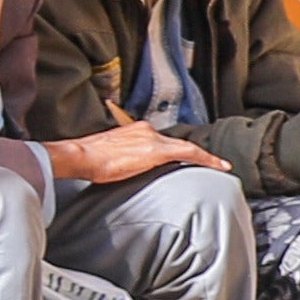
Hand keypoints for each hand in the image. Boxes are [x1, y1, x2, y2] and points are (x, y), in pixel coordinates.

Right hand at [48, 119, 217, 189]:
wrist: (80, 156)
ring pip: (185, 146)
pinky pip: (190, 152)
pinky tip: (220, 165)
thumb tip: (125, 170)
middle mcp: (145, 130)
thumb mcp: (109, 156)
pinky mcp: (156, 150)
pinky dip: (207, 158)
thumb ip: (123, 158)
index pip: (161, 139)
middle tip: (211, 164)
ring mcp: (152, 139)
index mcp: (134, 130)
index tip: (190, 155)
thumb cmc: (87, 160)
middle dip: (191, 154)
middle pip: (175, 143)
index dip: (178, 148)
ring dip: (202, 157)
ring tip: (219, 165)